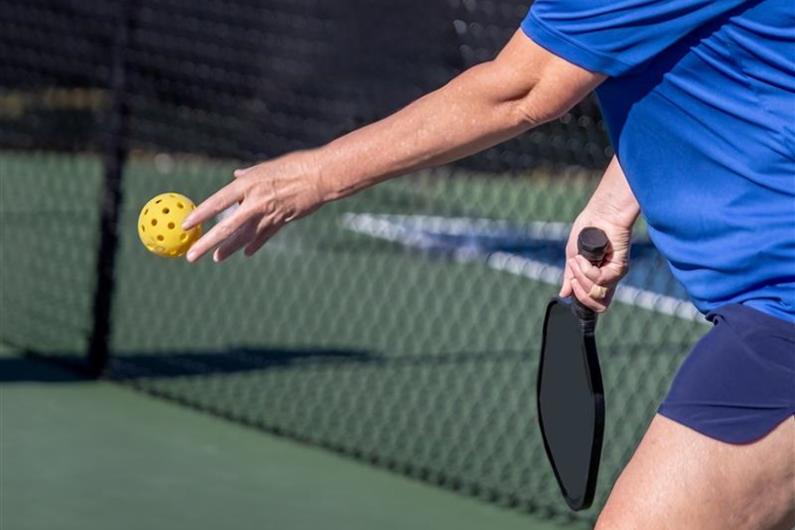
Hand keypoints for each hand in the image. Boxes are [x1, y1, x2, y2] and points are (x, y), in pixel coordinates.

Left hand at [182, 151, 326, 262]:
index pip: (217, 202)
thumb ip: (249, 175)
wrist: (320, 177)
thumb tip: (236, 176)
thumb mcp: (266, 167)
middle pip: (226, 227)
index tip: (186, 225)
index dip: (200, 215)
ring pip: (244, 237)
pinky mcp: (281, 221)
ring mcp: (269, 214)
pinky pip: (264, 236)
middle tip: (192, 256)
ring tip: (216, 258)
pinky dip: (255, 244)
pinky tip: (246, 252)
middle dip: (206, 243)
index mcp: (248, 184)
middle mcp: (255, 201)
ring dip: (229, 249)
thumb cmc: (294, 165)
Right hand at [559, 210, 632, 312]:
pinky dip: (587, 270)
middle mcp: (609, 279)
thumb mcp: (573, 257)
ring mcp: (614, 274)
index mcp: (599, 279)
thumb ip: (570, 277)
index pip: (595, 304)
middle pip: (597, 304)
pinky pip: (599, 280)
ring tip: (578, 260)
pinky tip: (584, 258)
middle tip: (573, 273)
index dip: (582, 301)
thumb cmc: (587, 232)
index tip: (571, 286)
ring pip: (596, 293)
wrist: (599, 215)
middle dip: (580, 291)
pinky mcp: (619, 267)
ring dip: (581, 277)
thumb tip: (564, 295)